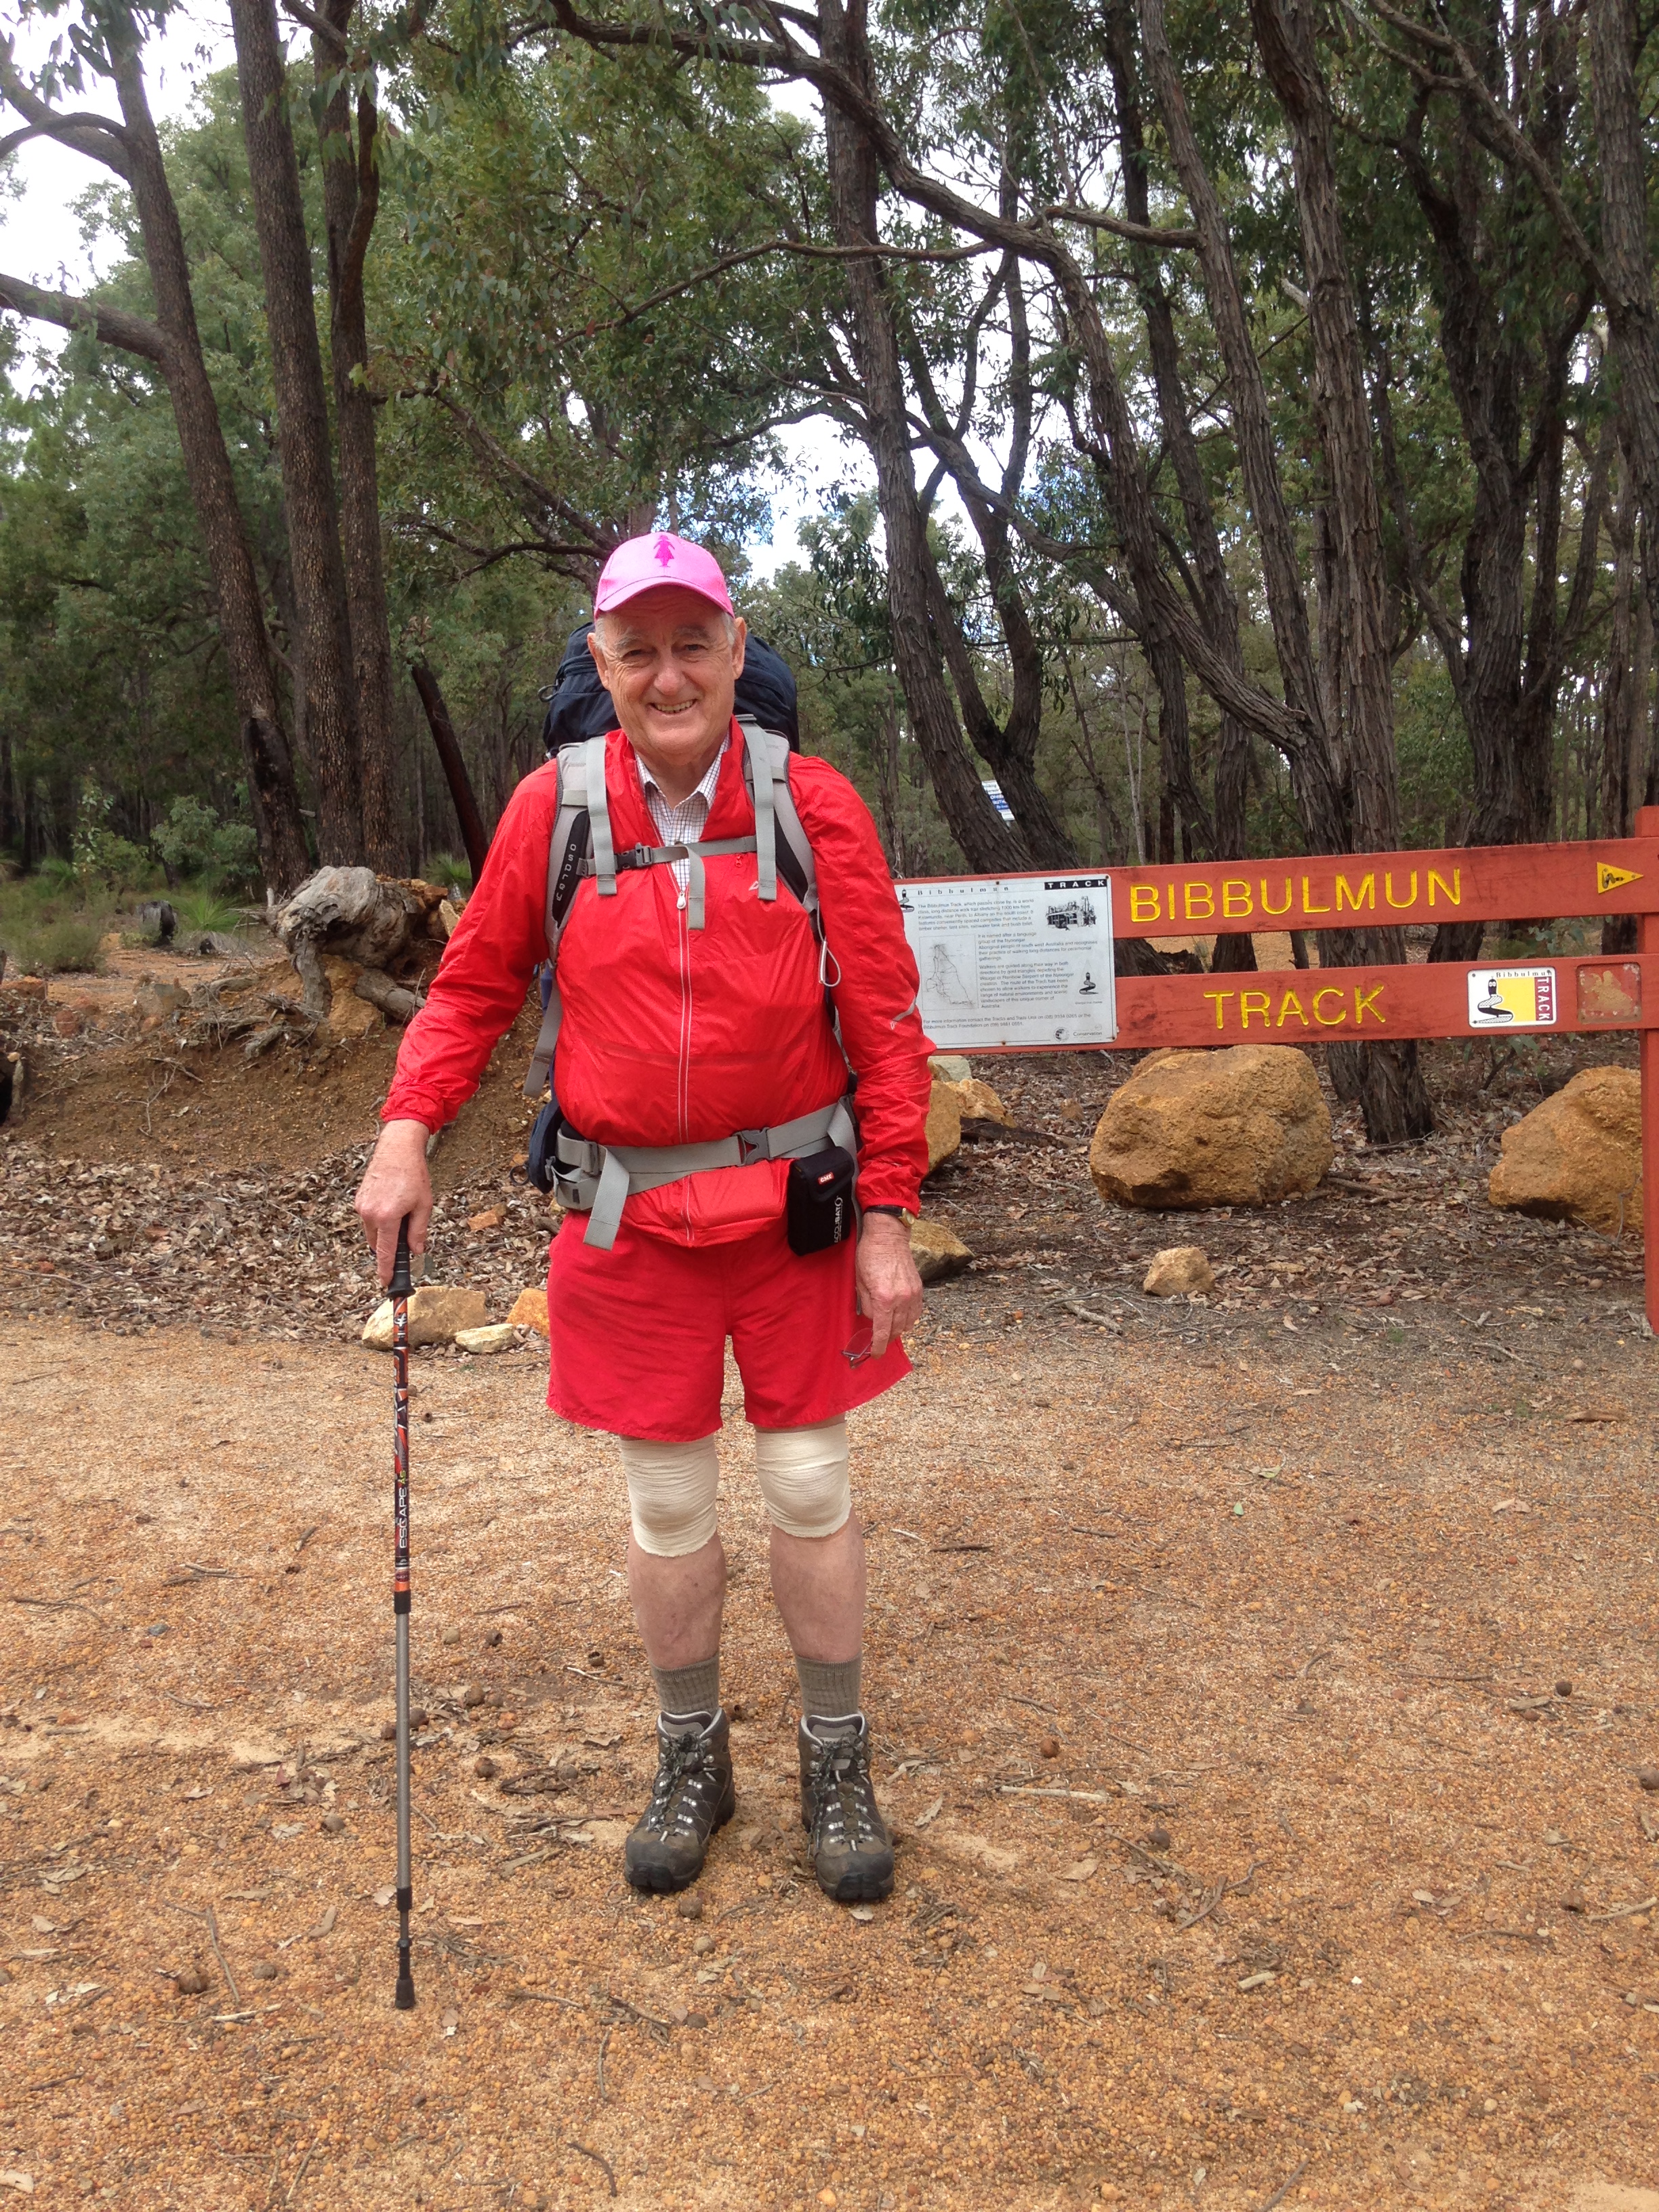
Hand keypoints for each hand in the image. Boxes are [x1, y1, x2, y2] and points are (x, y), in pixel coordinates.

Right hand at [355, 1118, 433, 1286]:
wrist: (397, 1149)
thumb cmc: (413, 1174)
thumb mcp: (423, 1205)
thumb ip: (418, 1231)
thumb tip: (416, 1251)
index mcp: (386, 1217)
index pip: (385, 1252)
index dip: (386, 1270)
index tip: (385, 1282)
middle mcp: (369, 1213)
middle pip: (378, 1243)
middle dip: (390, 1246)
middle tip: (406, 1239)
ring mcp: (361, 1206)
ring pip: (373, 1231)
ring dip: (386, 1231)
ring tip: (403, 1212)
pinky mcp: (359, 1199)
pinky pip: (369, 1219)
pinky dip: (380, 1220)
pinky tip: (393, 1206)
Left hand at [855, 1212, 922, 1357]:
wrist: (888, 1236)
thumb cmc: (870, 1255)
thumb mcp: (860, 1282)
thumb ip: (867, 1304)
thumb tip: (873, 1319)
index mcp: (884, 1298)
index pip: (883, 1331)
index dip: (879, 1346)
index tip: (876, 1354)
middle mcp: (901, 1299)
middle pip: (896, 1329)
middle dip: (887, 1337)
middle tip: (879, 1340)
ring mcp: (912, 1294)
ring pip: (908, 1323)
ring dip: (898, 1329)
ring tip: (889, 1327)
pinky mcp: (919, 1289)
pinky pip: (916, 1312)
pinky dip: (909, 1319)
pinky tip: (901, 1317)